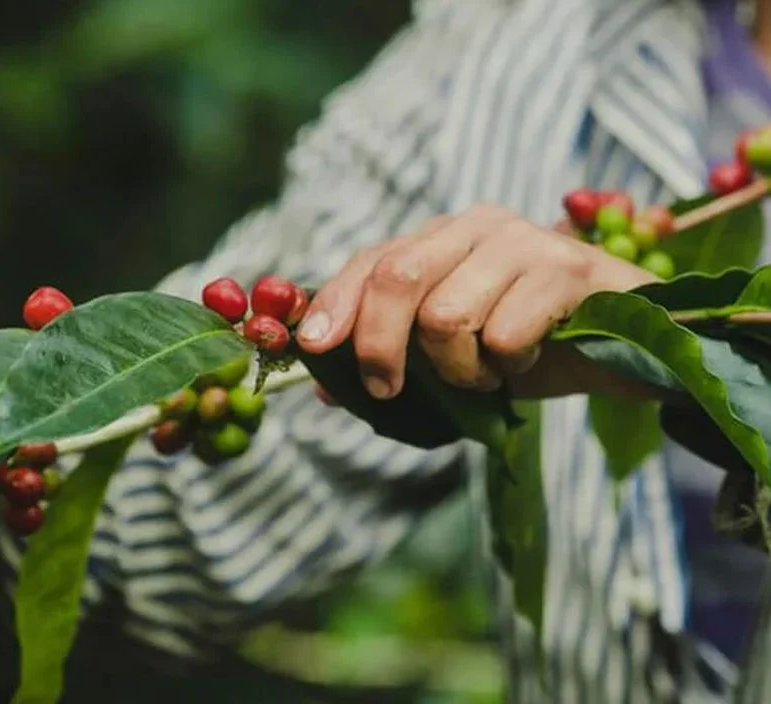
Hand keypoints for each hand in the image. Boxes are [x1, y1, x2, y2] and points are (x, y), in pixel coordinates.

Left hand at [296, 204, 658, 400]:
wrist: (630, 339)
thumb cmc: (530, 340)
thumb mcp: (452, 350)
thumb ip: (393, 357)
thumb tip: (322, 387)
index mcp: (443, 236)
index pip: (372, 261)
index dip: (335, 303)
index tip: (313, 347)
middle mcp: (478, 225)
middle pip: (398, 278)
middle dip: (378, 345)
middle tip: (388, 389)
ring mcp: (524, 241)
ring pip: (446, 316)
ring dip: (458, 368)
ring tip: (486, 372)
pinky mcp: (567, 269)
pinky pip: (504, 334)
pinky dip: (506, 367)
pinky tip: (526, 360)